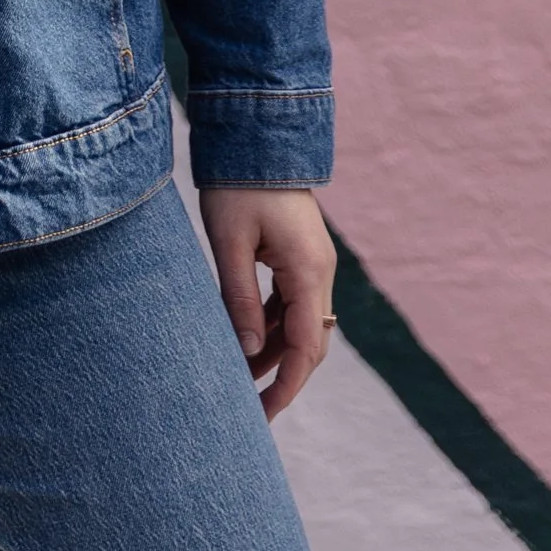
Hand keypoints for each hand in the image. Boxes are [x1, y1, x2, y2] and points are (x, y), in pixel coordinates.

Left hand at [198, 184, 336, 421]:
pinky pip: (291, 304)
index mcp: (308, 271)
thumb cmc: (238, 185)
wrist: (257, 135)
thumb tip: (246, 353)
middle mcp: (320, 271)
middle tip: (251, 412)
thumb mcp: (230, 243)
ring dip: (274, 354)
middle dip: (283, 378)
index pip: (306, 346)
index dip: (287, 385)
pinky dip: (272, 328)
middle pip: (309, 342)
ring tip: (239, 383)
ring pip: (300, 325)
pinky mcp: (299, 256)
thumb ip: (238, 299)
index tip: (264, 415)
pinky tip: (245, 344)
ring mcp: (313, 264)